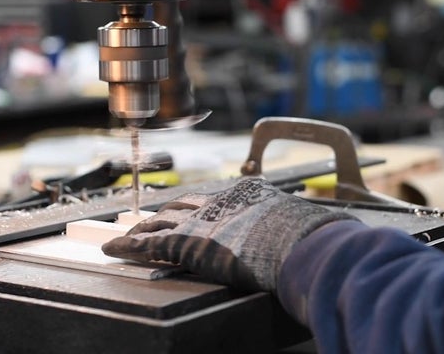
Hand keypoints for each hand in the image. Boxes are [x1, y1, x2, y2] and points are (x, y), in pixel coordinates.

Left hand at [102, 177, 356, 291]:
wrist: (306, 246)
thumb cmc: (316, 240)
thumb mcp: (309, 224)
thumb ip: (304, 226)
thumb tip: (330, 235)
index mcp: (251, 192)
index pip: (215, 196)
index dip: (196, 204)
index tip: (188, 209)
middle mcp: (222, 199)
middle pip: (184, 203)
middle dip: (166, 213)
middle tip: (149, 220)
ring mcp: (204, 220)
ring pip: (162, 221)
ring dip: (143, 230)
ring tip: (129, 237)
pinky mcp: (189, 243)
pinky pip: (150, 244)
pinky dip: (128, 248)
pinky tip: (113, 251)